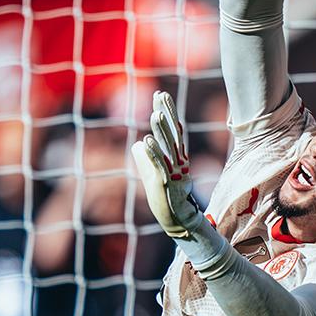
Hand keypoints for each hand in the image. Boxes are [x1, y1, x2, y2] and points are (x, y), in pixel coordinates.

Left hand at [131, 91, 203, 240]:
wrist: (177, 220)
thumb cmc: (166, 197)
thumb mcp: (154, 174)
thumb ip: (146, 158)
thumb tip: (137, 144)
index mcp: (177, 157)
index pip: (173, 129)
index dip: (168, 112)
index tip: (161, 95)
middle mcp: (178, 161)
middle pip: (173, 133)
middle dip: (167, 114)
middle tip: (161, 95)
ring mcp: (173, 172)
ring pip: (168, 147)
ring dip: (162, 130)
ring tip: (155, 114)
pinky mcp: (166, 183)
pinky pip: (159, 165)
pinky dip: (154, 152)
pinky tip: (147, 140)